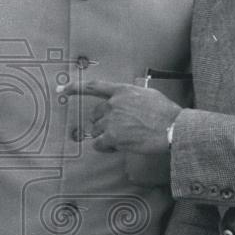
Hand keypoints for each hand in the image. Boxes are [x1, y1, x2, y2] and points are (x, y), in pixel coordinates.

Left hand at [59, 80, 181, 154]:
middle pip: (95, 114)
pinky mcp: (113, 136)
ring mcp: (112, 120)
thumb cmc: (166, 113)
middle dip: (102, 123)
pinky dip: (105, 148)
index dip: (75, 88)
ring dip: (106, 136)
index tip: (62, 90)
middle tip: (118, 130)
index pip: (94, 86)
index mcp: (122, 90)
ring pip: (96, 131)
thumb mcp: (149, 94)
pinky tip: (117, 148)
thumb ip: (132, 95)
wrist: (172, 128)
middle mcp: (113, 103)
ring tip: (124, 139)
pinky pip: (99, 144)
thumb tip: (128, 100)